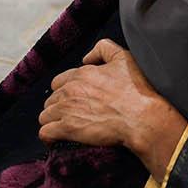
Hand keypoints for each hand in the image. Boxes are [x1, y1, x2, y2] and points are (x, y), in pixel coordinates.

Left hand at [39, 39, 187, 177]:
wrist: (142, 117)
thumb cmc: (136, 90)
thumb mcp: (124, 58)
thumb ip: (104, 49)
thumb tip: (87, 58)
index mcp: (82, 74)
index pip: (59, 82)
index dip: (66, 90)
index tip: (75, 99)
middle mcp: (71, 89)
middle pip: (51, 99)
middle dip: (59, 106)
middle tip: (73, 114)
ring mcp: (67, 109)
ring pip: (45, 116)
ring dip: (53, 121)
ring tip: (65, 127)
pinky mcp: (68, 128)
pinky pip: (45, 132)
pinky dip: (49, 136)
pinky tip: (56, 138)